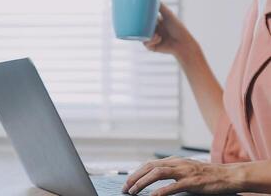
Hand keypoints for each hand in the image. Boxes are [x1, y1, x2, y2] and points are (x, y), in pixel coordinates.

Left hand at [122, 156, 243, 195]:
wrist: (228, 175)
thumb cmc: (207, 175)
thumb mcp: (186, 170)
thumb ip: (172, 172)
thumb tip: (155, 179)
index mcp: (174, 161)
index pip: (149, 164)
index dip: (136, 173)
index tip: (127, 182)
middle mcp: (177, 163)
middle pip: (149, 167)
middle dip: (135, 177)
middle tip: (125, 188)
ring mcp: (184, 172)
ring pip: (157, 173)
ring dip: (143, 183)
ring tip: (133, 191)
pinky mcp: (192, 182)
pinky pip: (173, 186)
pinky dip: (160, 191)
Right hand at [144, 3, 198, 57]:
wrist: (182, 42)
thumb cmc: (177, 28)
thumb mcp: (168, 15)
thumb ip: (161, 7)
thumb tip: (154, 0)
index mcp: (156, 23)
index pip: (146, 21)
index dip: (142, 19)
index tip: (139, 17)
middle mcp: (154, 31)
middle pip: (142, 29)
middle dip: (142, 28)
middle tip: (144, 26)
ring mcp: (153, 39)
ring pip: (142, 37)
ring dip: (148, 35)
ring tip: (156, 34)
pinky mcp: (153, 47)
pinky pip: (147, 44)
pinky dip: (151, 41)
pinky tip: (158, 38)